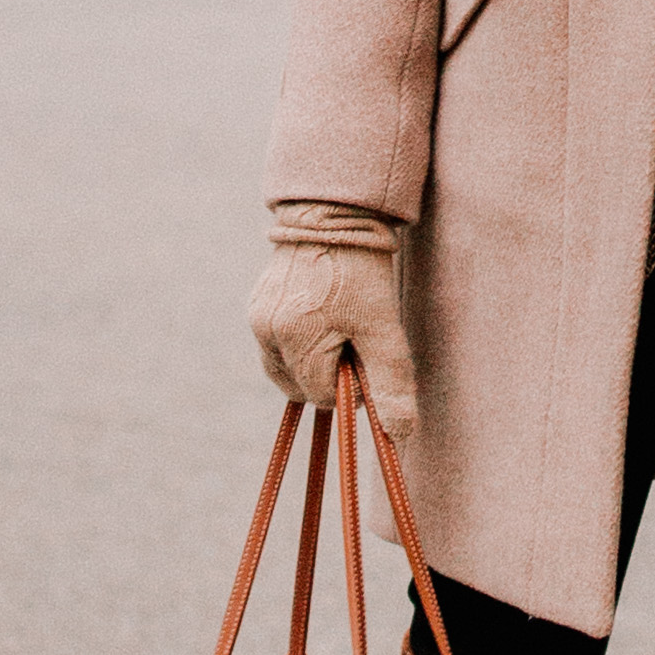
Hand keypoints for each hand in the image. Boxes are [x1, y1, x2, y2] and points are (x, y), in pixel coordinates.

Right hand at [248, 231, 417, 436]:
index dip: (351, 385)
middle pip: (299, 387)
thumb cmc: (363, 273)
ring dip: (312, 362)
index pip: (322, 396)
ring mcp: (256, 319)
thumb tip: (399, 437)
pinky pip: (275, 346)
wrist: (334, 217)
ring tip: (337, 327)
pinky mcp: (255, 306)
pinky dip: (299, 344)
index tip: (367, 353)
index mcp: (295, 339)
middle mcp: (266, 331)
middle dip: (328, 375)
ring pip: (285, 370)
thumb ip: (390, 384)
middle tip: (353, 340)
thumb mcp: (384, 329)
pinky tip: (320, 317)